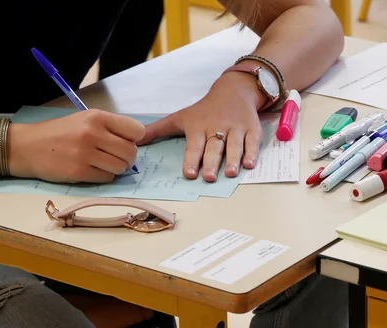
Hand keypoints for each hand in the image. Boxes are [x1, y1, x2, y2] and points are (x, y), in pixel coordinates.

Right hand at [9, 110, 144, 182]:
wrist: (28, 146)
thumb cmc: (60, 133)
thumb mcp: (84, 120)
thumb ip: (110, 128)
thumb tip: (139, 141)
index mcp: (97, 117)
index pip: (136, 130)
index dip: (135, 140)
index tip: (126, 143)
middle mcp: (92, 133)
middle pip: (131, 152)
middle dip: (128, 159)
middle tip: (117, 158)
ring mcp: (85, 153)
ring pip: (120, 168)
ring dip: (116, 169)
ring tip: (103, 164)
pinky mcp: (78, 172)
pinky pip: (106, 178)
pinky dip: (104, 177)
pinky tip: (93, 170)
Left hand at [140, 72, 266, 181]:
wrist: (233, 90)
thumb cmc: (204, 109)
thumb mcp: (179, 117)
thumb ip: (157, 130)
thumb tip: (134, 141)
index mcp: (199, 127)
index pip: (194, 145)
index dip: (191, 159)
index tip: (188, 173)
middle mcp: (217, 128)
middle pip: (214, 147)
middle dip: (212, 162)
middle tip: (209, 177)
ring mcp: (236, 128)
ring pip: (234, 145)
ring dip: (233, 159)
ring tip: (230, 173)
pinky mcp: (251, 129)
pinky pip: (252, 142)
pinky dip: (252, 153)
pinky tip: (250, 165)